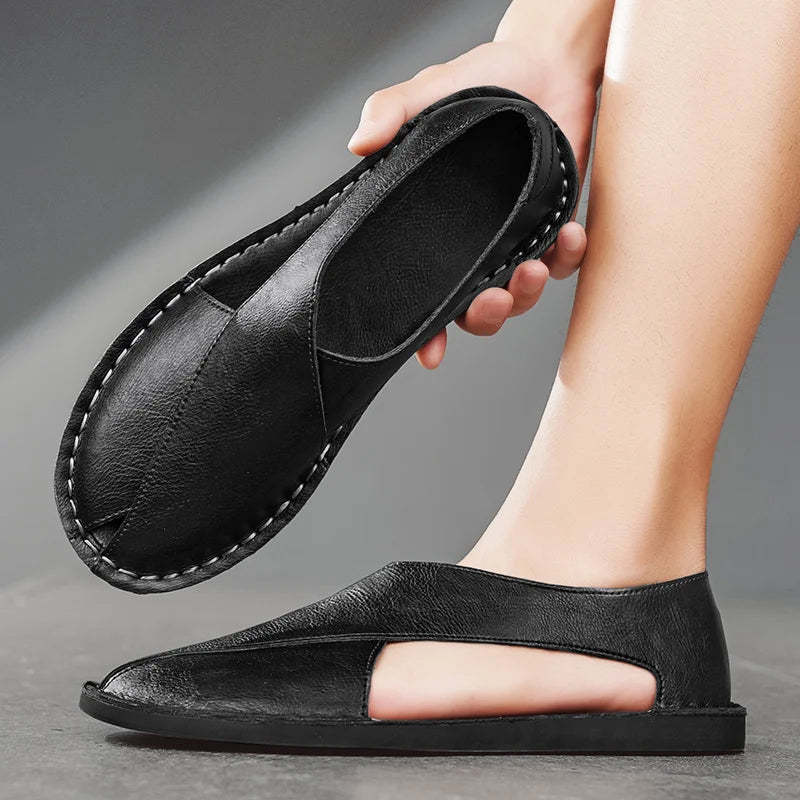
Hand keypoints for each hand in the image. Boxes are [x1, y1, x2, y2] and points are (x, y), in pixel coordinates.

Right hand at [348, 40, 596, 367]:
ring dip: (526, 295)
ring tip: (530, 269)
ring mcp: (515, 239)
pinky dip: (569, 258)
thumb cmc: (480, 82)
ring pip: (520, 296)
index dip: (427, 330)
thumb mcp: (427, 95)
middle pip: (476, 310)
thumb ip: (391, 113)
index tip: (431, 353)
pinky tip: (567, 235)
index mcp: (438, 230)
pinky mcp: (554, 226)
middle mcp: (476, 245)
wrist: (542, 64)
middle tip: (490, 302)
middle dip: (485, 318)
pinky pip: (565, 261)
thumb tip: (360, 145)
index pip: (426, 293)